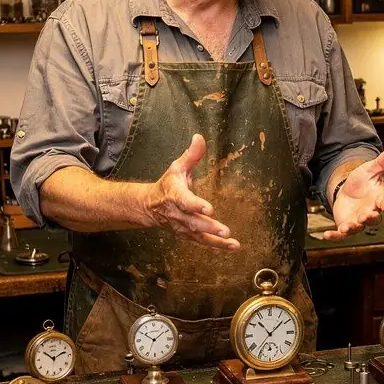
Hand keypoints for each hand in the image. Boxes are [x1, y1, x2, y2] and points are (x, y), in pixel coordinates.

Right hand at [143, 133, 239, 248]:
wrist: (150, 207)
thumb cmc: (167, 185)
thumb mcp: (177, 167)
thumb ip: (191, 155)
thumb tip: (200, 137)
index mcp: (175, 195)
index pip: (185, 201)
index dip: (196, 205)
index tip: (209, 208)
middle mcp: (178, 214)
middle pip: (193, 223)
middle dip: (209, 227)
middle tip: (225, 230)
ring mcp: (183, 227)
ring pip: (199, 236)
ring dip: (216, 241)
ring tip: (232, 242)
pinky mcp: (188, 235)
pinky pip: (203, 242)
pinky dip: (218, 246)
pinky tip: (233, 246)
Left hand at [322, 146, 383, 239]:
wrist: (348, 190)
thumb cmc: (363, 181)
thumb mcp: (371, 168)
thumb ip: (383, 161)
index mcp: (379, 198)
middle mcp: (370, 211)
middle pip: (373, 218)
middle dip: (369, 218)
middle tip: (366, 215)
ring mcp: (358, 220)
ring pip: (358, 228)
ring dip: (352, 228)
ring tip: (346, 227)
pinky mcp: (346, 224)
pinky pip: (341, 234)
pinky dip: (335, 236)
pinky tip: (327, 235)